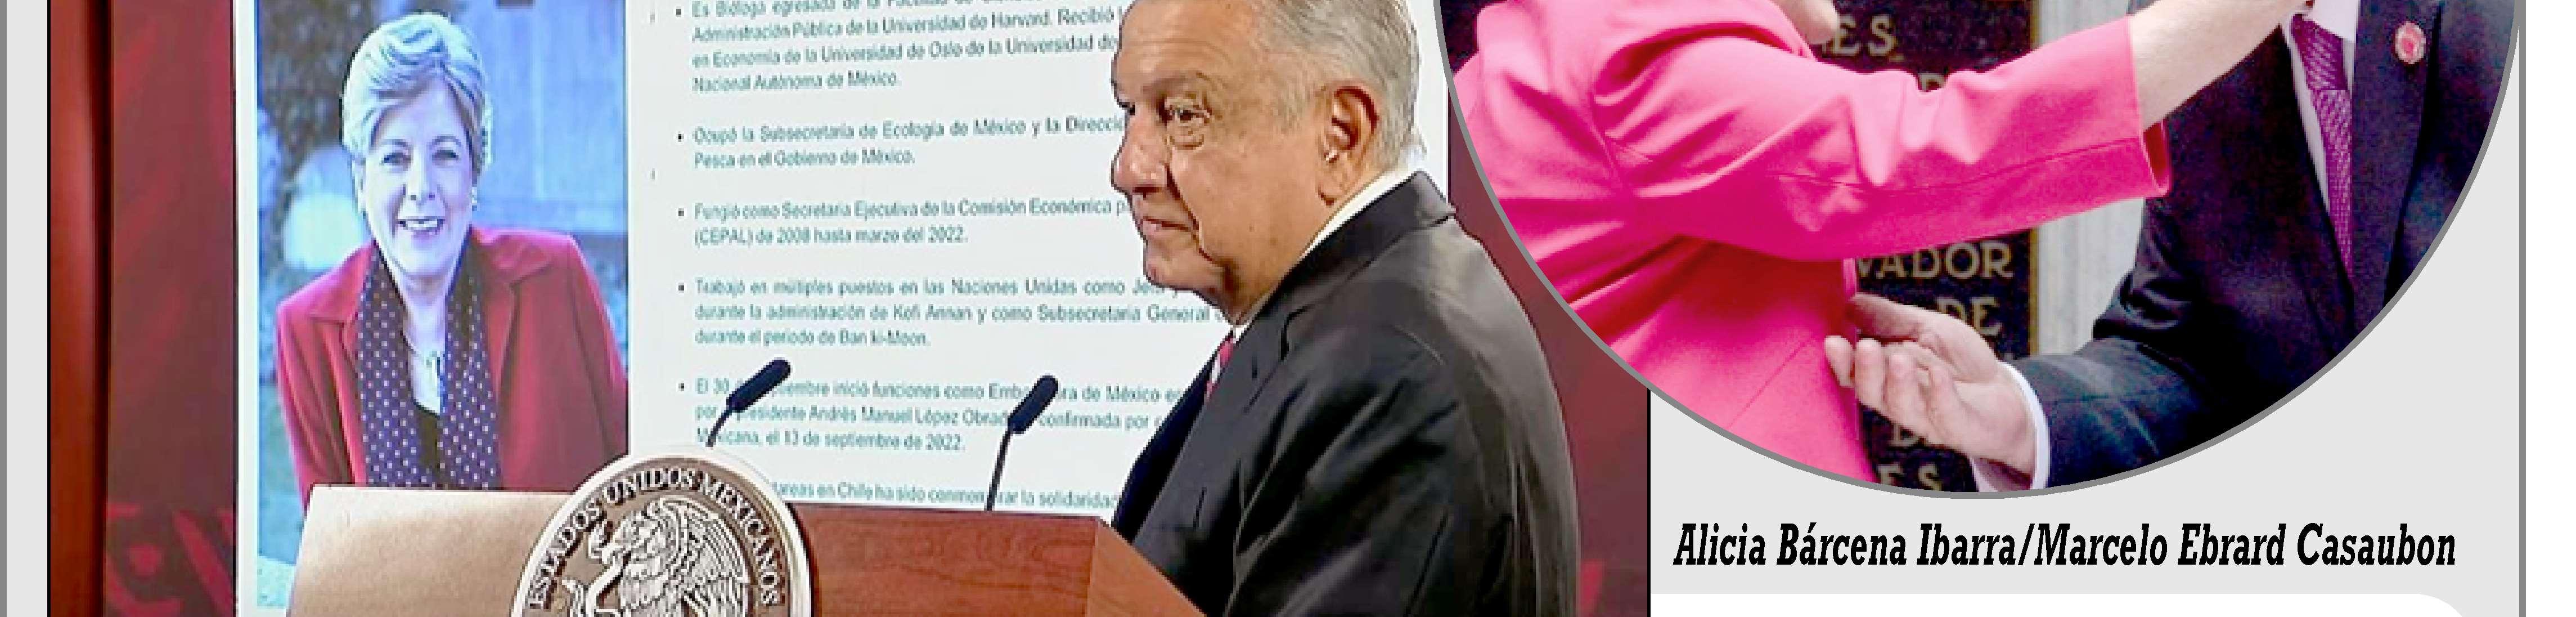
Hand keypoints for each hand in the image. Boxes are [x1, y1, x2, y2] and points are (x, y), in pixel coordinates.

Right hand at [1822, 294, 2037, 473]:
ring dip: (1898, 383)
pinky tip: (1938, 372)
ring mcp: (1929, 418)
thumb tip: (1850, 301)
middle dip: (1867, 372)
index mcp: (1885, 378)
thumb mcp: (1927, 329)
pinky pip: (1946, 414)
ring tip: (1899, 357)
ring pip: (1903, 408)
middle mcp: (1900, 401)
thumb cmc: (1959, 361)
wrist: (2004, 392)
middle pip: (1873, 394)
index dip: (1842, 362)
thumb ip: (1890, 319)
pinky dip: (1940, 393)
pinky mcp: (1959, 427)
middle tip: (1866, 346)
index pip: (1856, 374)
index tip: (1832, 341)